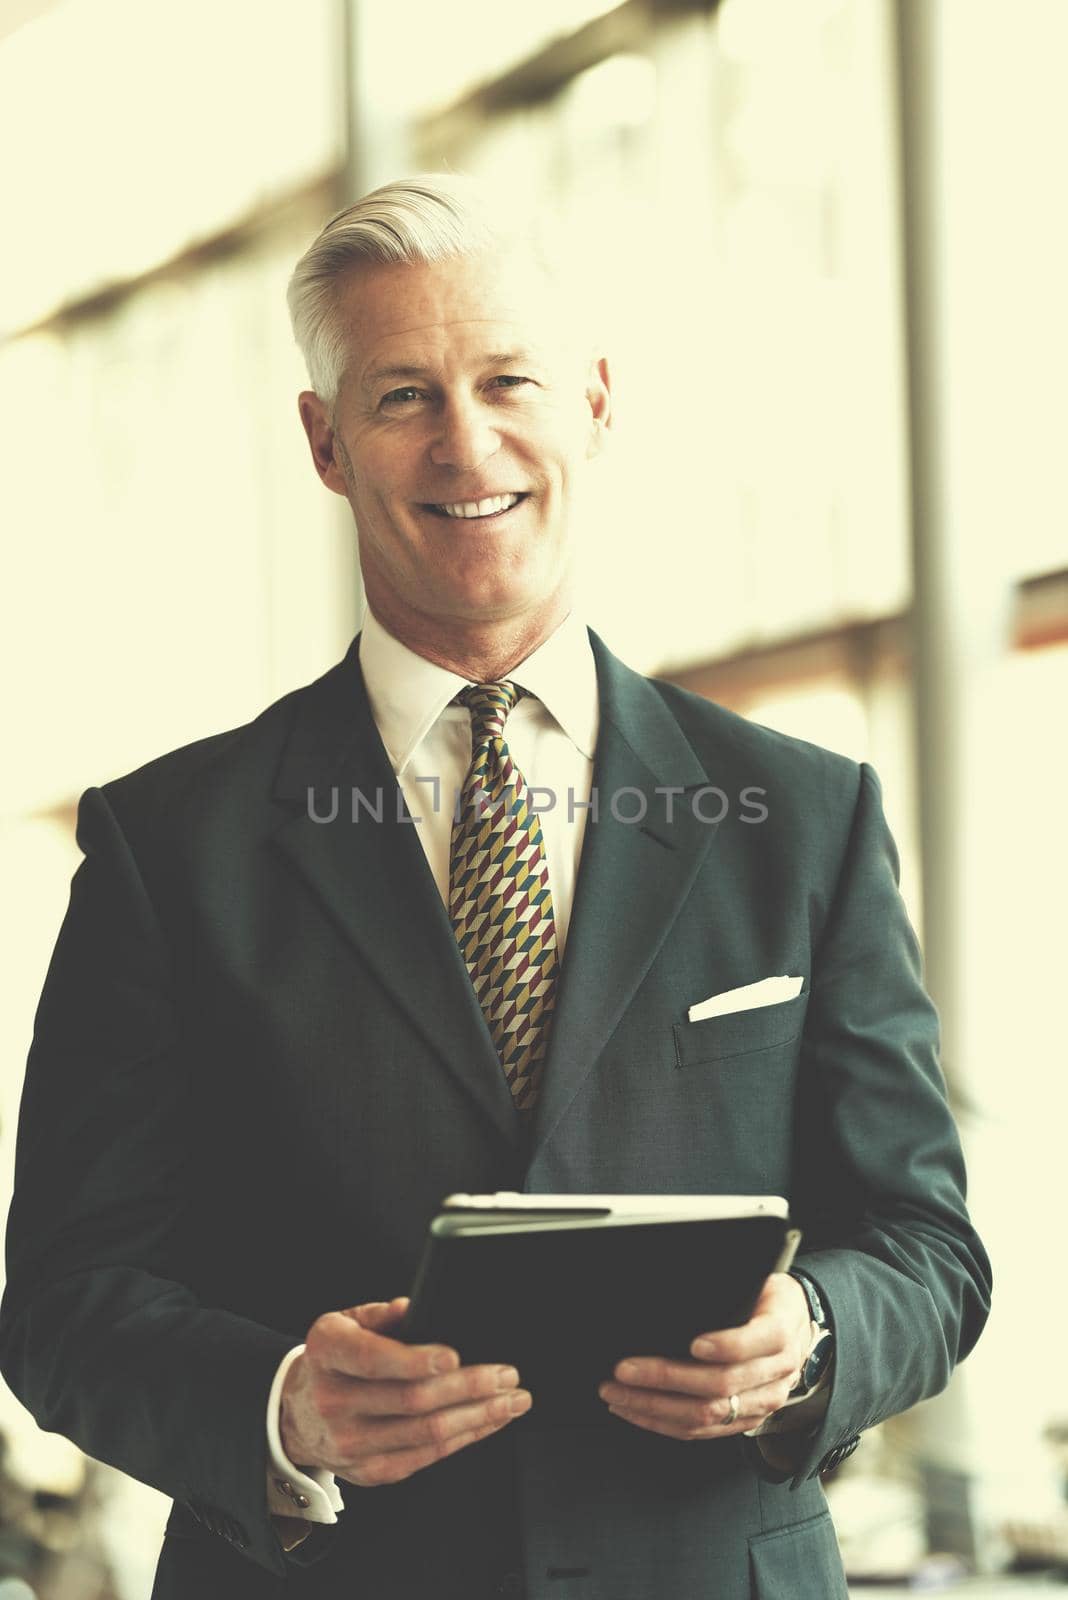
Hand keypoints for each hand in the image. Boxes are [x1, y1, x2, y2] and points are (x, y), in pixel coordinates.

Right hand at [280, 1297, 530, 1485]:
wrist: (297, 1413)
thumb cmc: (333, 1359)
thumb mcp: (345, 1322)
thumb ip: (382, 1314)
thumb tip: (417, 1308)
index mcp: (327, 1352)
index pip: (373, 1360)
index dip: (415, 1360)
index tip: (455, 1355)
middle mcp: (334, 1400)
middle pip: (411, 1400)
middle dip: (469, 1387)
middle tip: (506, 1374)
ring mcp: (351, 1443)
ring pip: (426, 1434)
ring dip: (478, 1416)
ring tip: (511, 1399)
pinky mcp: (370, 1472)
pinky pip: (427, 1457)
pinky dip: (464, 1438)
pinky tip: (488, 1421)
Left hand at [598, 1273, 810, 1439]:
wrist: (798, 1329)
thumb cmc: (768, 1299)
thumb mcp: (762, 1280)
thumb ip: (732, 1288)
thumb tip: (677, 1284)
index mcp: (780, 1333)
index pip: (755, 1342)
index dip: (726, 1345)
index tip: (693, 1343)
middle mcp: (775, 1374)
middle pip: (720, 1385)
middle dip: (666, 1379)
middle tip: (625, 1370)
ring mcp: (761, 1403)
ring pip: (706, 1415)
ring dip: (655, 1408)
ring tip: (617, 1393)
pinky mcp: (745, 1421)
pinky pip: (703, 1430)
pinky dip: (663, 1423)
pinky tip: (635, 1411)